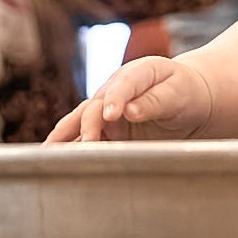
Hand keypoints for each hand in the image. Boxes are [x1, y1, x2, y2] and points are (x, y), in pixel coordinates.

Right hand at [45, 56, 211, 141]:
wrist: (189, 99)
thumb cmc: (185, 92)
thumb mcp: (178, 92)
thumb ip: (156, 101)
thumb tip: (131, 111)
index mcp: (135, 74)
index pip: (122, 85)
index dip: (115, 99)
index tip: (111, 115)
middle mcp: (113, 92)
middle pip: (94, 107)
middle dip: (88, 126)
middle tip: (88, 145)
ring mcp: (105, 112)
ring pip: (80, 124)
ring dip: (65, 138)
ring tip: (48, 154)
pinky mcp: (105, 131)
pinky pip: (84, 140)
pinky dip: (70, 150)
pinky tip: (54, 163)